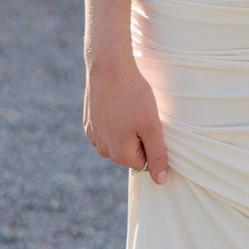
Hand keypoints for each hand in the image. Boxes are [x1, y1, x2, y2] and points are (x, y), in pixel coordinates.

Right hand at [84, 53, 168, 182]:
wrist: (108, 67)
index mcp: (119, 154)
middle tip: (139, 114)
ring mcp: (93, 135)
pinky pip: (106, 130)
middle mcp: (103, 149)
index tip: (148, 123)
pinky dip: (114, 121)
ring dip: (125, 130)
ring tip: (128, 108)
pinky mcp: (88, 122)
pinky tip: (117, 105)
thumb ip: (157, 155)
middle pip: (129, 153)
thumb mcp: (152, 126)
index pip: (143, 162)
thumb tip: (160, 181)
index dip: (150, 143)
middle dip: (137, 138)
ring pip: (117, 142)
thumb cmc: (133, 95)